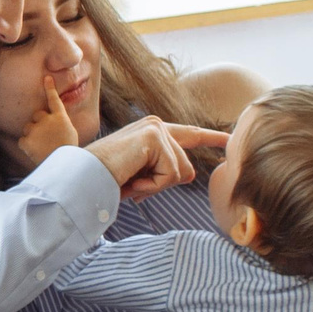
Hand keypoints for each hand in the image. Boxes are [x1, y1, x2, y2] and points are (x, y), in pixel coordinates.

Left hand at [14, 69, 82, 168]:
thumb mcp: (70, 133)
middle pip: (37, 115)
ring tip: (43, 146)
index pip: (54, 99)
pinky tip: (35, 151)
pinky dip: (27, 146)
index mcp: (61, 117)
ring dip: (33, 134)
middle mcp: (48, 119)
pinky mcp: (26, 139)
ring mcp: (36, 129)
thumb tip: (54, 123)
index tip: (46, 77)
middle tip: (47, 137)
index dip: (50, 88)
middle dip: (39, 123)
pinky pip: (23, 140)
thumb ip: (60, 124)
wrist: (63, 166)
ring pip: (28, 127)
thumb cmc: (67, 151)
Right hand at [84, 117, 234, 200]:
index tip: (230, 140)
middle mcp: (155, 125)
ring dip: (155, 186)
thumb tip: (189, 174)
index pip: (188, 135)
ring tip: (130, 181)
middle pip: (185, 167)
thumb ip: (166, 172)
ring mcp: (155, 129)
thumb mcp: (142, 178)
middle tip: (134, 185)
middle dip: (162, 185)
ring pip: (179, 172)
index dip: (211, 138)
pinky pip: (170, 175)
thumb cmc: (106, 180)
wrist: (82, 180)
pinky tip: (132, 180)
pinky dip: (151, 186)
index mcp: (152, 132)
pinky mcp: (154, 138)